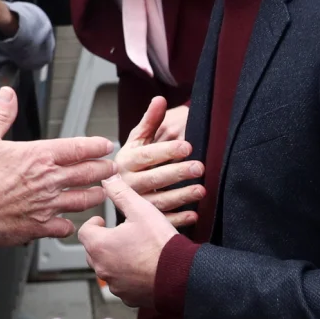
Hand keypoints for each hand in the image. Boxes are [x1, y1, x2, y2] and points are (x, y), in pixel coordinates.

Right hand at [0, 87, 116, 245]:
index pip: (78, 148)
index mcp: (39, 156)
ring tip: (101, 192)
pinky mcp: (41, 226)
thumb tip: (7, 94)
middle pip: (88, 173)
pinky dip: (70, 224)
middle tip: (112, 168)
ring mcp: (48, 205)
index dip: (96, 146)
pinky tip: (70, 223)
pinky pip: (64, 227)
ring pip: (82, 200)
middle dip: (104, 169)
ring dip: (95, 195)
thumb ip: (0, 115)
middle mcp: (49, 180)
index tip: (105, 145)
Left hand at [78, 175, 178, 308]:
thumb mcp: (141, 210)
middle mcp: (103, 267)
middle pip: (93, 251)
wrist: (180, 275)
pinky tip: (142, 267)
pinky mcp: (128, 297)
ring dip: (115, 259)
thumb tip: (109, 180)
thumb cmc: (160, 245)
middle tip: (119, 233)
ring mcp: (115, 285)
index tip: (104, 221)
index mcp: (100, 246)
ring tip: (132, 249)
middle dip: (103, 241)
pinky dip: (127, 276)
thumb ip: (121, 193)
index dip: (94, 224)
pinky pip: (121, 284)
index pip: (84, 232)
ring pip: (107, 268)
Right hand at [117, 97, 202, 226]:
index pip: (148, 155)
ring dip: (182, 196)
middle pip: (155, 178)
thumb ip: (150, 120)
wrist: (118, 186)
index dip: (168, 151)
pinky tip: (195, 214)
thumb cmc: (134, 159)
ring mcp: (136, 202)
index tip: (188, 146)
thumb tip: (160, 99)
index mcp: (126, 161)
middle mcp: (128, 183)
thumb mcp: (138, 139)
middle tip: (200, 167)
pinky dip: (178, 219)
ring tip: (201, 190)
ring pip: (159, 201)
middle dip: (178, 173)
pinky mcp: (143, 219)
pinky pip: (161, 220)